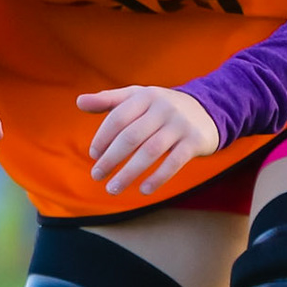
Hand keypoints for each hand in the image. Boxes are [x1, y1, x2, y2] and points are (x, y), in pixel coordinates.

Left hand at [78, 86, 219, 195]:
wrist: (207, 110)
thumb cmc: (161, 108)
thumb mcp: (137, 98)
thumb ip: (108, 100)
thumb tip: (79, 102)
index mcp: (146, 95)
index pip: (118, 117)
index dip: (103, 138)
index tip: (94, 155)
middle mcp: (164, 107)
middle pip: (131, 136)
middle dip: (111, 159)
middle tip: (97, 176)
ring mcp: (180, 124)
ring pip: (150, 151)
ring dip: (129, 173)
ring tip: (112, 189)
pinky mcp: (195, 141)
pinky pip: (174, 162)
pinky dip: (158, 178)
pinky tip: (143, 190)